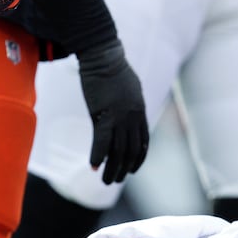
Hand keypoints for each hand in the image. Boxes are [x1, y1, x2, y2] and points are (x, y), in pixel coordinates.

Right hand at [75, 40, 149, 184]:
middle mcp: (132, 119)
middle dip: (124, 168)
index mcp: (140, 112)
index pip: (143, 143)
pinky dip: (98, 156)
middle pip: (131, 151)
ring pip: (118, 151)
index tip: (133, 170)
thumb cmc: (114, 68)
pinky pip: (101, 142)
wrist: (104, 56)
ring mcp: (119, 118)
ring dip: (112, 168)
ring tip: (106, 181)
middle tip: (116, 180)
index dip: (138, 159)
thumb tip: (132, 109)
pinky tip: (94, 167)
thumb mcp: (131, 89)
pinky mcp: (102, 115)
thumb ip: (132, 104)